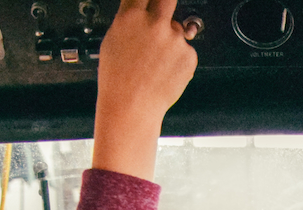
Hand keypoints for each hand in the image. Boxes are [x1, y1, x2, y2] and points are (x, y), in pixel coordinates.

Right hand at [92, 0, 197, 179]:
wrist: (131, 107)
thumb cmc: (118, 79)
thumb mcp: (113, 40)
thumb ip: (130, 20)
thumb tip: (139, 11)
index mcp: (131, 16)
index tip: (150, 2)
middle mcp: (154, 24)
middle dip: (166, 4)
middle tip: (162, 19)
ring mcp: (174, 39)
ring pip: (177, 30)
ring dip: (170, 40)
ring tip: (155, 62)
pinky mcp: (188, 55)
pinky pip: (185, 50)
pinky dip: (178, 59)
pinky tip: (164, 71)